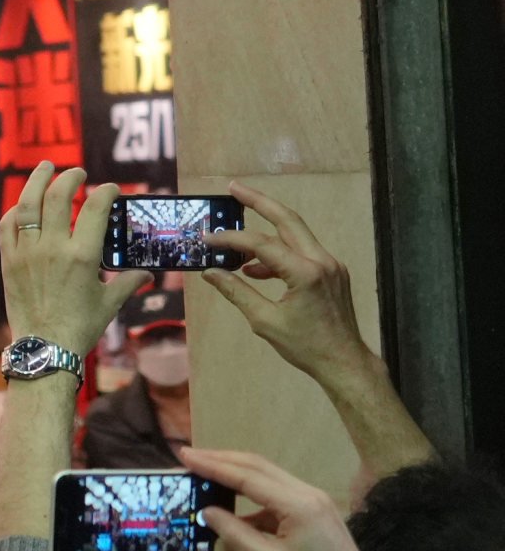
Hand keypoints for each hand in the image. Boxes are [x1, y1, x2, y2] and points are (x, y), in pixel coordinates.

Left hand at [0, 162, 145, 362]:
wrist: (45, 347)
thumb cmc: (80, 326)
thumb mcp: (110, 302)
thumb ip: (128, 282)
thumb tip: (147, 273)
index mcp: (82, 256)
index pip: (95, 209)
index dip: (105, 193)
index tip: (110, 189)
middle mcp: (52, 248)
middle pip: (57, 197)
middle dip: (68, 178)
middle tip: (76, 173)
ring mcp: (26, 252)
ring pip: (27, 205)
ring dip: (36, 181)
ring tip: (45, 168)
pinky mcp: (7, 260)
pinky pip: (7, 226)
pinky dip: (15, 210)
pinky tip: (23, 205)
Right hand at [185, 445, 393, 550]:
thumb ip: (235, 533)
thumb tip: (207, 511)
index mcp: (298, 504)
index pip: (247, 476)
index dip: (212, 465)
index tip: (184, 456)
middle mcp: (308, 494)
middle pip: (258, 467)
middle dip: (222, 460)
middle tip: (190, 458)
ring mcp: (315, 502)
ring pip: (268, 478)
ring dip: (237, 476)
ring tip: (206, 477)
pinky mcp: (316, 513)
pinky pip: (278, 496)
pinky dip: (253, 497)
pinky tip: (236, 511)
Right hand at [193, 188, 364, 376]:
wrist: (344, 362)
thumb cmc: (305, 346)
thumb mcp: (265, 321)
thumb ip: (237, 292)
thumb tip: (210, 273)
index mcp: (305, 273)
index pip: (262, 244)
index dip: (231, 239)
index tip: (206, 239)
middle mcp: (322, 261)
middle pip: (288, 220)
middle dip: (260, 202)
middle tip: (234, 188)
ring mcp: (330, 266)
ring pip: (295, 234)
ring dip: (267, 230)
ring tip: (236, 238)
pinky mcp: (332, 273)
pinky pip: (301, 252)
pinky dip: (278, 253)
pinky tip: (256, 268)